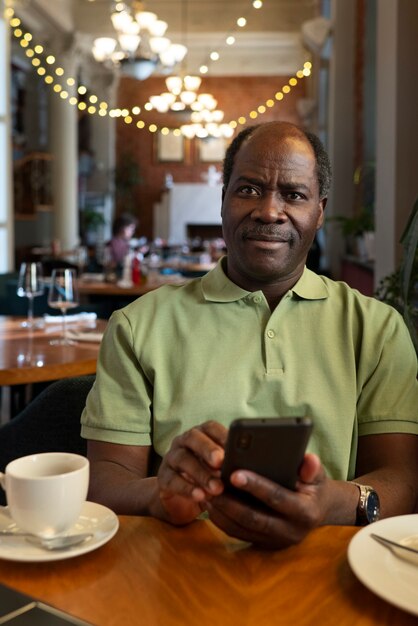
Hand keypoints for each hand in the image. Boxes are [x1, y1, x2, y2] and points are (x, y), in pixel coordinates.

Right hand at [155, 421, 227, 525]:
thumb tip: (250, 467)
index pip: (211, 427)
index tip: (235, 447)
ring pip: (183, 459)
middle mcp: (184, 442)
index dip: (222, 435)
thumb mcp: (220, 470)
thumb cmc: (208, 479)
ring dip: (201, 473)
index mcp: (201, 434)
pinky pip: (172, 480)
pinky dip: (186, 488)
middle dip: (208, 449)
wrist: (181, 501)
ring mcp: (171, 458)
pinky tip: (200, 496)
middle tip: (221, 462)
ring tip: (217, 488)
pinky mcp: (163, 477)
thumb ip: (230, 464)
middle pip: (194, 438)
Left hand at [204, 453, 328, 548]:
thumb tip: (308, 459)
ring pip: (241, 528)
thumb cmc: (313, 484)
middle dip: (230, 500)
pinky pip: (236, 533)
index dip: (256, 486)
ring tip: (204, 490)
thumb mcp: (317, 474)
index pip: (277, 498)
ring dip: (220, 510)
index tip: (234, 473)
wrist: (316, 509)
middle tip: (211, 482)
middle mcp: (290, 532)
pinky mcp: (262, 544)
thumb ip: (312, 466)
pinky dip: (220, 518)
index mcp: (305, 513)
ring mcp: (274, 541)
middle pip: (253, 518)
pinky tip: (208, 501)